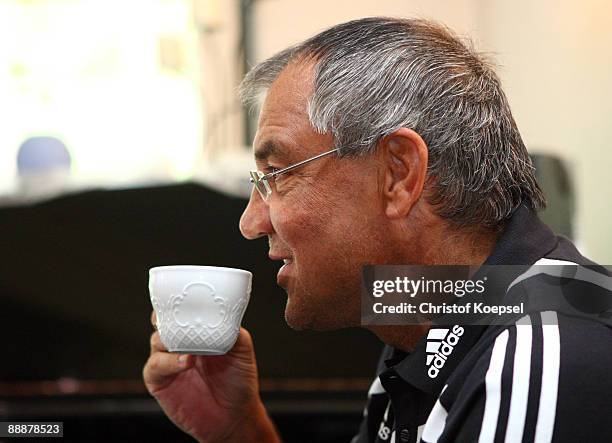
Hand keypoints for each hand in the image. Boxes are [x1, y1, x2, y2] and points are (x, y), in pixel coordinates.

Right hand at [143, 312, 278, 441]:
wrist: (234, 415)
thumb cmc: (238, 380)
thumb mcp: (242, 349)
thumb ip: (232, 330)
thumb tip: (225, 315)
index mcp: (197, 330)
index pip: (181, 310)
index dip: (179, 302)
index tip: (184, 295)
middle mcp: (179, 343)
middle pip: (162, 321)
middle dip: (166, 316)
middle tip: (177, 316)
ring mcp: (168, 361)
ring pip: (156, 340)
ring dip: (170, 339)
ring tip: (189, 346)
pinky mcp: (159, 381)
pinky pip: (155, 366)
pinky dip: (169, 362)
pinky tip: (186, 362)